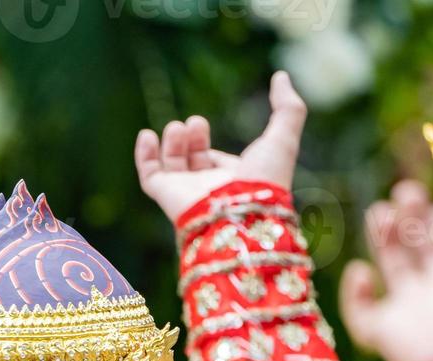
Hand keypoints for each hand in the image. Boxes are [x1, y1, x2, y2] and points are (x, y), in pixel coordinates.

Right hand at [135, 71, 307, 223]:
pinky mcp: (167, 195)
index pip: (212, 160)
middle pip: (190, 161)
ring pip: (172, 166)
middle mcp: (208, 188)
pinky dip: (145, 156)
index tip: (199, 123)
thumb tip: (281, 76)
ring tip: (180, 127)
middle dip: (190, 139)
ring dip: (173, 143)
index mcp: (233, 180)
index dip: (203, 142)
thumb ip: (287, 108)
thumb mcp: (283, 137)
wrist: (242, 212)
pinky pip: (150, 176)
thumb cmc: (265, 180)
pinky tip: (146, 135)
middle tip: (194, 123)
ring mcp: (186, 192)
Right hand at [339, 142, 432, 360]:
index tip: (420, 195)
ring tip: (379, 214)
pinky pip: (362, 314)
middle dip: (407, 220)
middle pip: (420, 246)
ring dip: (383, 241)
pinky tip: (362, 272)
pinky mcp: (388, 334)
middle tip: (400, 195)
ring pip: (393, 268)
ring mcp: (415, 310)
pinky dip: (355, 294)